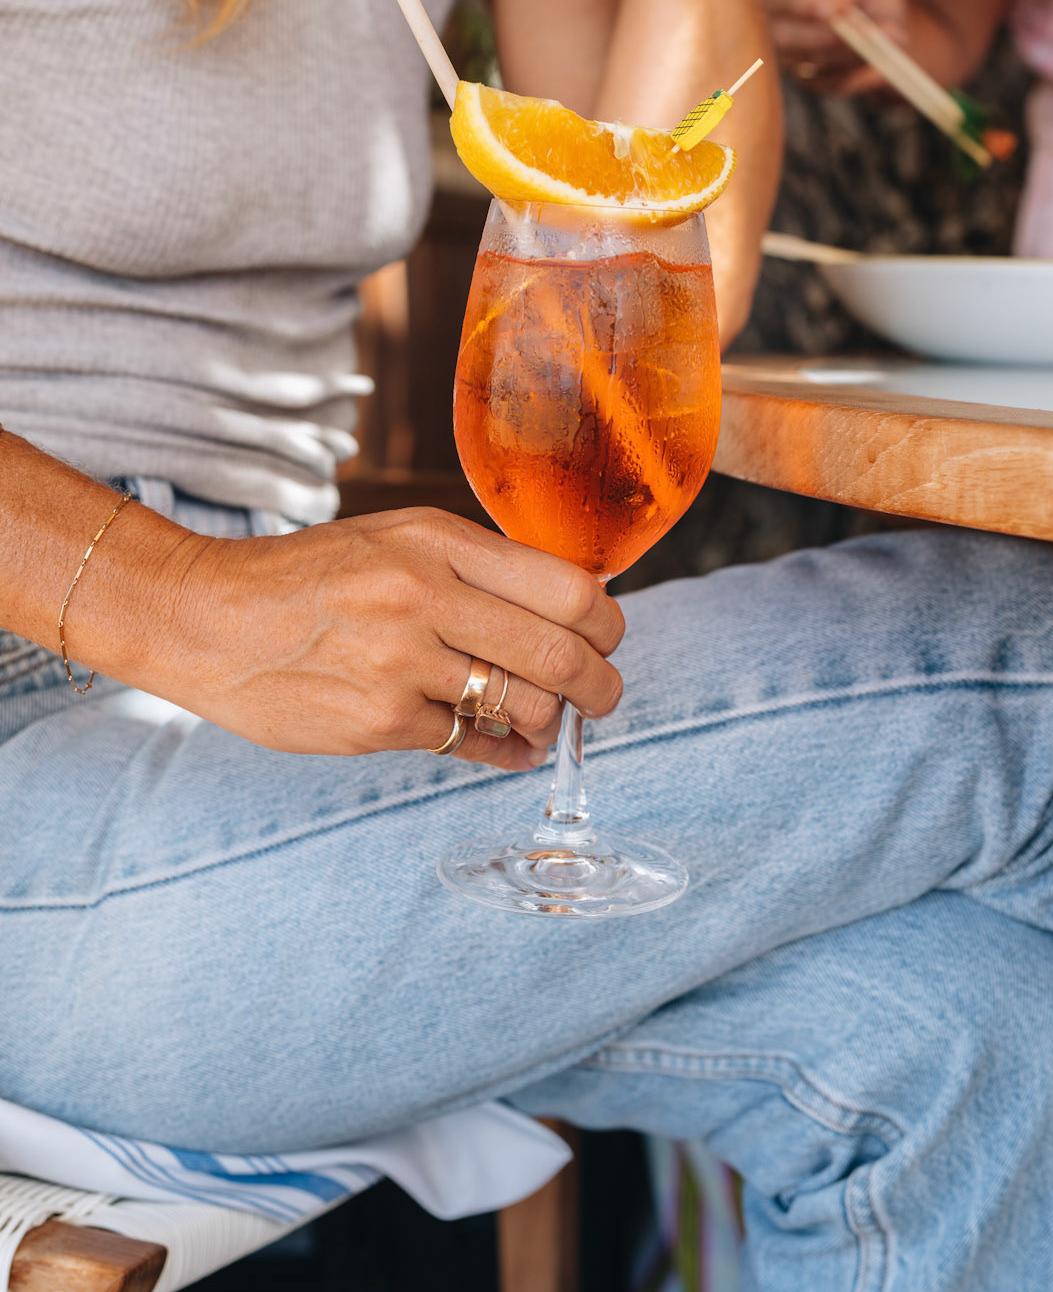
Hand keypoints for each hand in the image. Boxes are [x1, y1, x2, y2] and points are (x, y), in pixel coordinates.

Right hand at [161, 510, 623, 764]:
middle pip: (562, 654)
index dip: (606, 623)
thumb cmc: (310, 578)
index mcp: (437, 543)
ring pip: (525, 707)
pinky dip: (503, 752)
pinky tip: (507, 747)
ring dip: (550, 722)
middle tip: (601, 695)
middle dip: (600, 685)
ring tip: (543, 721)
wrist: (206, 617)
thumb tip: (573, 609)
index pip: (570, 588)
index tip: (606, 637)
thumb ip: (477, 567)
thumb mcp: (396, 539)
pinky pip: (472, 746)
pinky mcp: (377, 723)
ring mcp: (399, 664)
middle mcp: (423, 597)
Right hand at [767, 0, 915, 98]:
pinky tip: (884, 61)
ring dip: (856, 52)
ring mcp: (792, 60)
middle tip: (865, 32)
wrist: (887, 28)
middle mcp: (780, 29)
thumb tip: (828, 7)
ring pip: (816, 62)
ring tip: (893, 33)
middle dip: (829, 37)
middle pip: (787, 38)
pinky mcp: (812, 83)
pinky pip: (834, 83)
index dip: (799, 5)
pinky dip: (863, 73)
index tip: (827, 11)